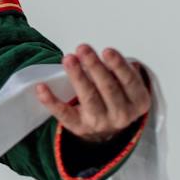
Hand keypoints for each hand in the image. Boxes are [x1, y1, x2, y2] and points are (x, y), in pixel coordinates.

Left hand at [32, 43, 150, 141]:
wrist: (107, 131)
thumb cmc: (117, 99)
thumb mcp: (128, 86)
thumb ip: (122, 71)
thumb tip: (110, 54)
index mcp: (138, 102)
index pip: (130, 82)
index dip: (119, 66)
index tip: (107, 51)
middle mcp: (121, 115)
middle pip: (108, 88)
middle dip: (94, 67)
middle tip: (83, 49)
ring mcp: (100, 123)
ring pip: (88, 98)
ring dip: (77, 76)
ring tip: (69, 59)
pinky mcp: (79, 127)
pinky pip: (63, 114)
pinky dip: (51, 101)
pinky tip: (42, 88)